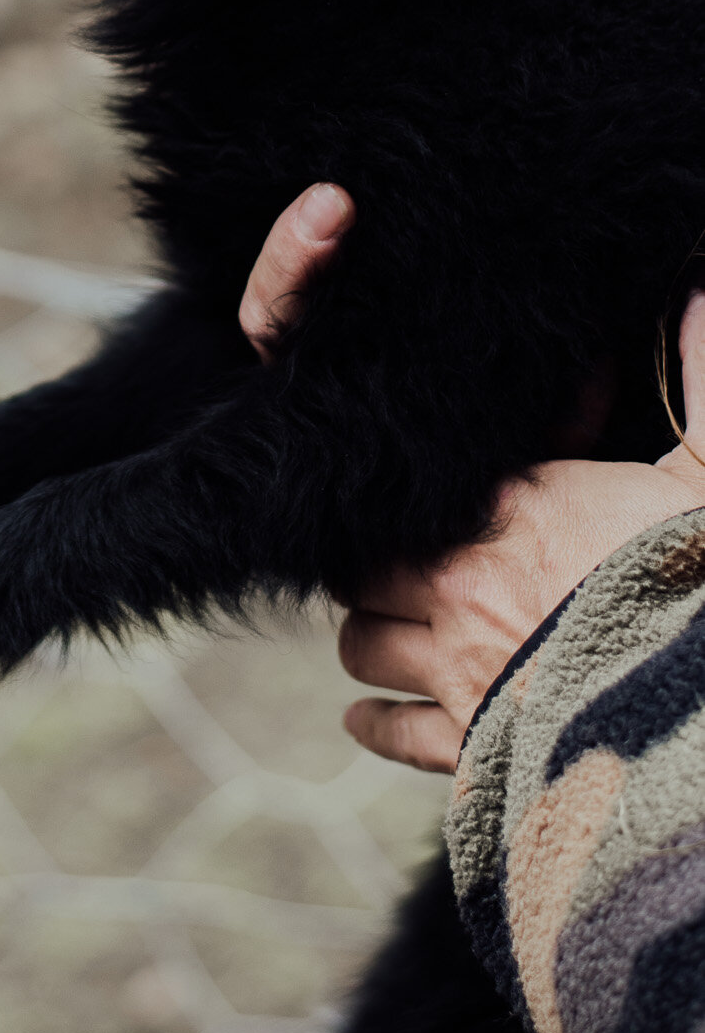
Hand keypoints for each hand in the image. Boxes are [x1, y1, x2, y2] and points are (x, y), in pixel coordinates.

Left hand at [240, 186, 704, 774]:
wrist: (701, 713)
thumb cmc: (702, 579)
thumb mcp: (704, 475)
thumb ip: (700, 382)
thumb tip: (698, 288)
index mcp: (515, 508)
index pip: (411, 494)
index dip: (398, 500)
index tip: (399, 499)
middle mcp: (463, 583)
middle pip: (365, 571)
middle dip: (370, 572)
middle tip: (381, 570)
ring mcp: (460, 667)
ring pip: (362, 647)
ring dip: (369, 642)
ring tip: (377, 635)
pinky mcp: (471, 744)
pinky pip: (390, 731)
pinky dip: (373, 722)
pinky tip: (366, 715)